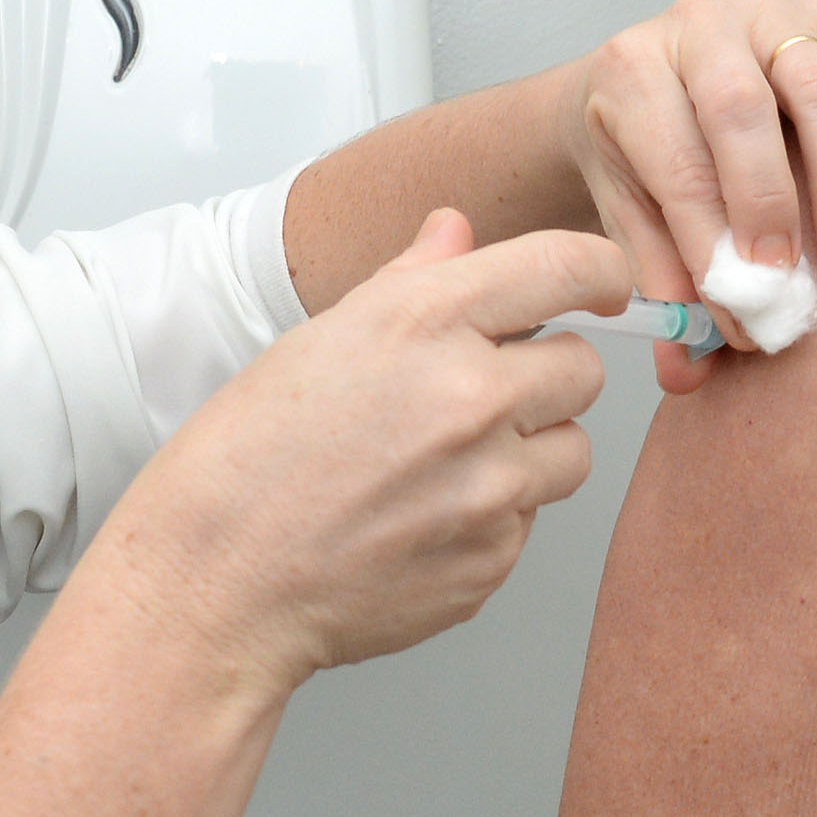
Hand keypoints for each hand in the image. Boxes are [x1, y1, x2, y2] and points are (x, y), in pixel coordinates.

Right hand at [86, 211, 630, 684]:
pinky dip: (491, 519)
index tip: (603, 287)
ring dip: (529, 452)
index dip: (600, 275)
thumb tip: (457, 232)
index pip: (570, 267)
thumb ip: (411, 282)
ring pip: (570, 452)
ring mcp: (489, 488)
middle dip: (544, 376)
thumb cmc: (244, 462)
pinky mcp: (491, 560)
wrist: (214, 584)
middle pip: (584, 370)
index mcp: (423, 322)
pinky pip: (529, 524)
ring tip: (445, 464)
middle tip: (482, 394)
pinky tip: (418, 517)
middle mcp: (470, 399)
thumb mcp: (319, 340)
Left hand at [560, 0, 816, 388]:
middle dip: (770, 207)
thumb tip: (685, 369)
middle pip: (740, 112)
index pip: (676, 163)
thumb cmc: (647, 146)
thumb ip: (658, 275)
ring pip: (815, 79)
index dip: (708, 243)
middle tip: (792, 287)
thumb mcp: (631, 205)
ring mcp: (771, 8)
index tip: (742, 310)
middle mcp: (699, 26)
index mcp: (633, 73)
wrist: (652, 64)